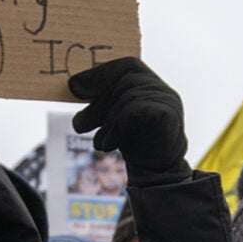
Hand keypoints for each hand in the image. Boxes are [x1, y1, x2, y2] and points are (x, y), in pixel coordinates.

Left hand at [67, 57, 187, 177]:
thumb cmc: (138, 145)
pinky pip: (134, 112)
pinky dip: (117, 129)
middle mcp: (164, 91)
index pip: (128, 66)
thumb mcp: (116, 118)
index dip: (99, 73)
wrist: (159, 175)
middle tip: (79, 125)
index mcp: (153, 86)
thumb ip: (103, 102)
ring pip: (128, 98)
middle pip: (124, 83)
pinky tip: (109, 145)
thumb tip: (73, 86)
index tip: (74, 87)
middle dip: (98, 105)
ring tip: (99, 143)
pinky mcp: (167, 117)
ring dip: (107, 123)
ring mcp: (169, 103)